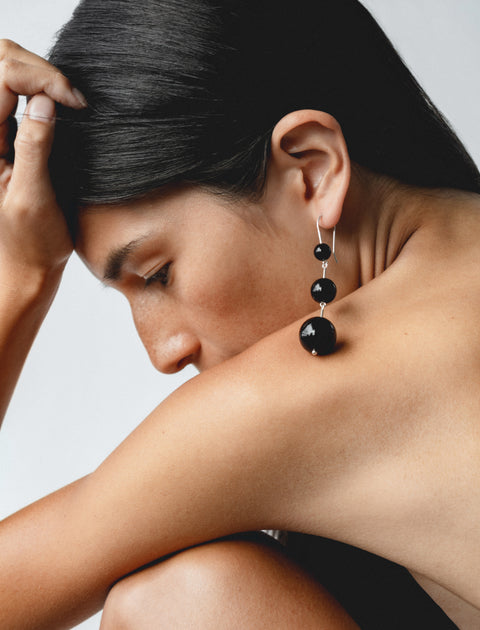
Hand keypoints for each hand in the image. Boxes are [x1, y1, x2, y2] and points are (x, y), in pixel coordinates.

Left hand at [0, 40, 86, 279]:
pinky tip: (64, 106)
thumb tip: (44, 102)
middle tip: (73, 97)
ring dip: (40, 76)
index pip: (0, 77)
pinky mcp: (7, 134)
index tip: (75, 101)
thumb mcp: (32, 198)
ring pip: (7, 70)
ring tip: (71, 101)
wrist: (29, 264)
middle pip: (0, 62)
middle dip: (38, 68)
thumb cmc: (31, 241)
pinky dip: (42, 88)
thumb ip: (34, 149)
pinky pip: (17, 91)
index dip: (40, 78)